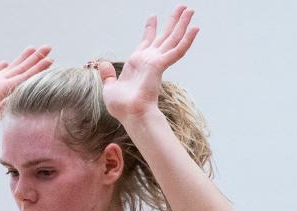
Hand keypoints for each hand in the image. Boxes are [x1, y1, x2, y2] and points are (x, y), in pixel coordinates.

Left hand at [95, 6, 198, 123]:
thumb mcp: (110, 87)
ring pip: (173, 38)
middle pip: (164, 36)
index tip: (153, 17)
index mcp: (138, 63)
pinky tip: (195, 28)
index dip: (150, 28)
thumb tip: (102, 64)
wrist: (130, 114)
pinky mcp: (160, 65)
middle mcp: (149, 60)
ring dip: (182, 24)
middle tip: (182, 7)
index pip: (146, 41)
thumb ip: (108, 75)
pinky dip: (187, 40)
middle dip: (173, 21)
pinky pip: (177, 50)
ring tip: (190, 9)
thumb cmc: (121, 106)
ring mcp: (156, 62)